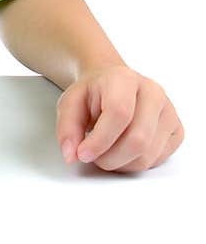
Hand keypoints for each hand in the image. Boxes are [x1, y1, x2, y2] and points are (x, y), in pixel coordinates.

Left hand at [56, 64, 183, 172]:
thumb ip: (67, 128)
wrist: (114, 85)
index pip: (119, 113)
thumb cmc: (94, 94)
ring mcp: (169, 111)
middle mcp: (153, 92)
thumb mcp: (70, 102)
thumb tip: (70, 155)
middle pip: (138, 139)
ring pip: (148, 155)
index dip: (100, 140)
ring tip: (106, 152)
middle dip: (110, 158)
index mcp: (124, 79)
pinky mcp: (177, 130)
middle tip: (93, 157)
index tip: (83, 154)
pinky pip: (158, 159)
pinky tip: (123, 151)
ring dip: (121, 164)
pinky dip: (136, 164)